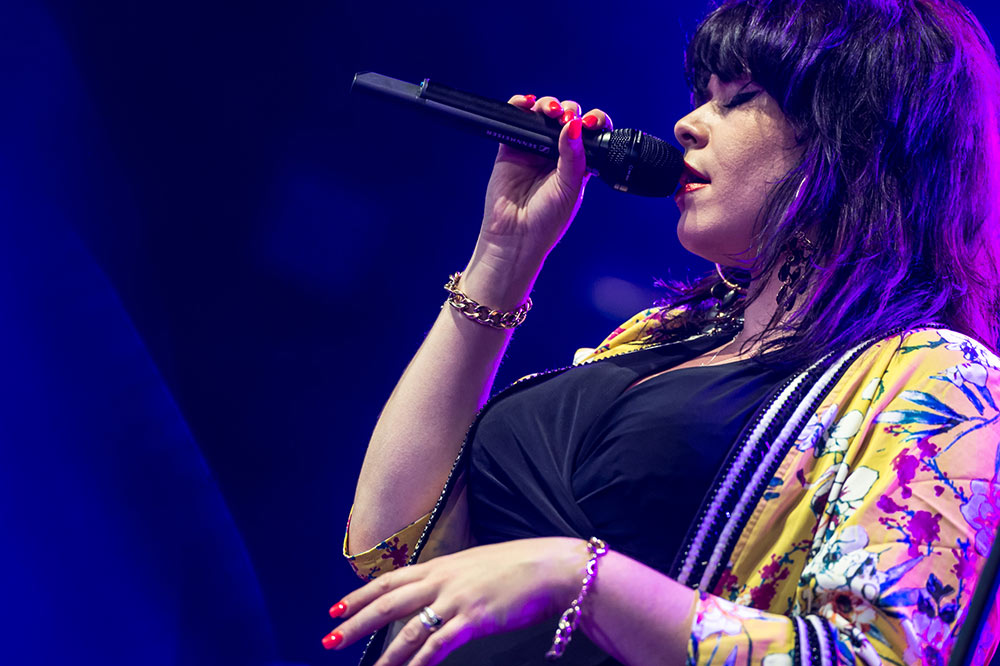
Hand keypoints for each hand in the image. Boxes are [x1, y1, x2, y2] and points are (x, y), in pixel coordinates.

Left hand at [322, 537, 588, 665]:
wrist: (550, 567)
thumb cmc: (519, 568)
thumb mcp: (476, 565)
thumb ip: (452, 579)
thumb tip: (435, 593)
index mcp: (441, 565)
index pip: (389, 580)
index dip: (360, 595)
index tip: (335, 608)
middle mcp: (442, 580)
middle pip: (388, 603)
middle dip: (355, 622)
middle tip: (329, 639)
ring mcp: (456, 600)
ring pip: (408, 630)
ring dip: (384, 654)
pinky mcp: (473, 619)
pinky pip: (437, 646)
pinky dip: (418, 664)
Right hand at [474, 94, 613, 268]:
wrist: (516, 236)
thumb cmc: (547, 220)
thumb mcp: (570, 187)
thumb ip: (573, 155)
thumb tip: (575, 124)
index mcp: (578, 164)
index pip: (590, 133)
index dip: (592, 122)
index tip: (589, 123)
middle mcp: (557, 154)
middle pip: (566, 118)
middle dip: (568, 111)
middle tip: (565, 118)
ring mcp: (533, 150)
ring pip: (542, 115)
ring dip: (547, 105)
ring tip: (548, 111)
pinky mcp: (510, 148)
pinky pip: (515, 120)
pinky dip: (519, 106)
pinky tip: (525, 104)